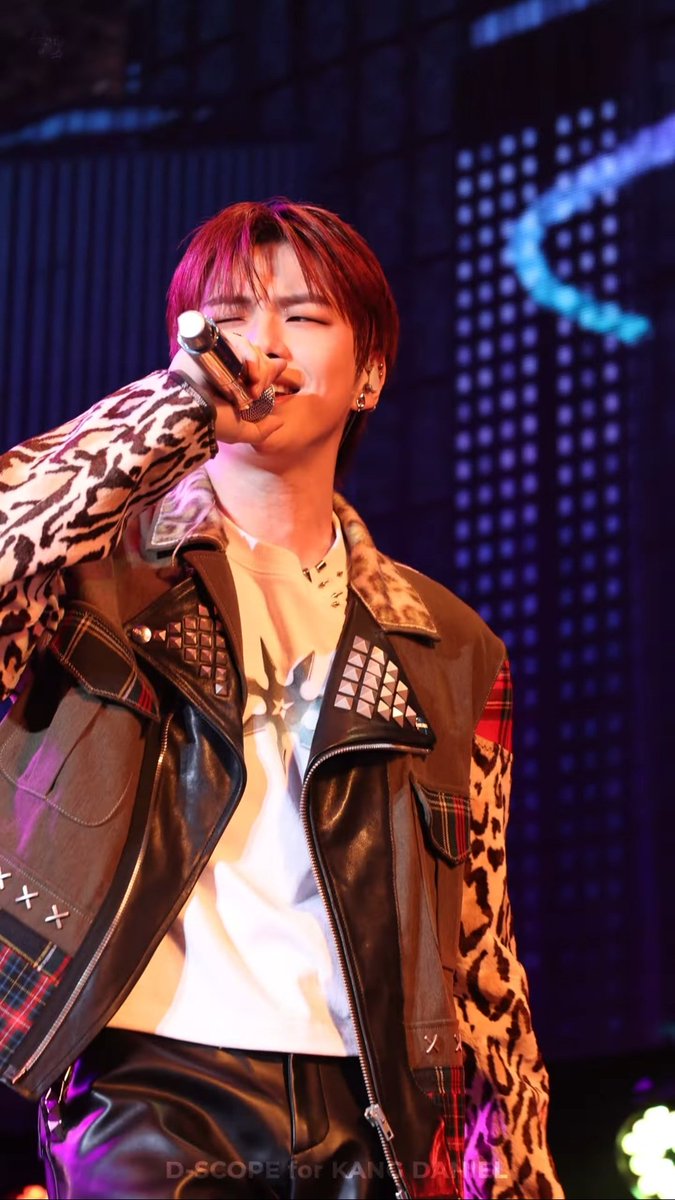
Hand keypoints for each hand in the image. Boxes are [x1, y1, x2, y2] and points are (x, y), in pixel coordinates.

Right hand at [170, 335, 287, 443]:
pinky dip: (247, 352)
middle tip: (258, 390)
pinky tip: (249, 371)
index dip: (272, 367)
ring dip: (258, 365)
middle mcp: (228, 367)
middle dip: (265, 373)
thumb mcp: (240, 431)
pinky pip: (236, 340)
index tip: (281, 367)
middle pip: (256, 356)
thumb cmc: (213, 424)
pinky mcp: (211, 343)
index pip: (259, 367)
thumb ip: (262, 430)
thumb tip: (280, 422)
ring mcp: (219, 354)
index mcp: (235, 384)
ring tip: (253, 384)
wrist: (191, 412)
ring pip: (248, 347)